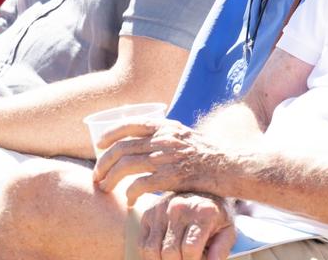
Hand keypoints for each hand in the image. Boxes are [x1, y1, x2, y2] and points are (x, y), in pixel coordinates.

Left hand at [93, 120, 231, 204]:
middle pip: (122, 148)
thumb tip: (143, 140)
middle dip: (103, 162)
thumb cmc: (207, 154)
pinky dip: (130, 193)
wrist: (230, 166)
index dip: (110, 134)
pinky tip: (128, 201)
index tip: (99, 145)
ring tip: (104, 188)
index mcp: (164, 126)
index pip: (129, 125)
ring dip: (110, 178)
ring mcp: (165, 157)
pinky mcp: (170, 177)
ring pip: (126, 166)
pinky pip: (141, 185)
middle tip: (97, 175)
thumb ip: (164, 135)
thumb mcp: (183, 135)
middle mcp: (162, 139)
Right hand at [138, 192, 235, 259]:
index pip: (190, 249)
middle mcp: (179, 208)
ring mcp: (161, 209)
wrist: (201, 190)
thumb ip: (221, 249)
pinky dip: (149, 257)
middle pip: (170, 252)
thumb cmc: (216, 216)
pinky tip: (161, 258)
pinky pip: (142, 243)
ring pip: (152, 250)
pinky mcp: (149, 213)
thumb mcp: (227, 230)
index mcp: (202, 212)